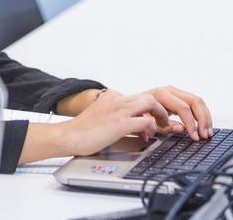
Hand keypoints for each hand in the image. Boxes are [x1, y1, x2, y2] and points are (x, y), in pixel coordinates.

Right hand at [60, 89, 176, 156]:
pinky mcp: (120, 123)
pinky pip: (145, 121)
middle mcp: (116, 99)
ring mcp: (118, 110)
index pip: (137, 97)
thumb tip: (131, 124)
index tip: (151, 120)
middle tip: (164, 121)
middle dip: (161, 109)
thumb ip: (115, 115)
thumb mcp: (100, 115)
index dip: (148, 109)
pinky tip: (147, 136)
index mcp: (111, 96)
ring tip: (162, 126)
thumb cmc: (83, 131)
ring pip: (151, 103)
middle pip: (148, 96)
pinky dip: (151, 128)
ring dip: (161, 115)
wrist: (69, 136)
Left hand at [142, 86, 212, 140]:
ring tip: (208, 133)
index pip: (183, 108)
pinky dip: (202, 115)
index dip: (191, 123)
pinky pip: (195, 104)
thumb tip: (181, 129)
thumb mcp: (147, 122)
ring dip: (205, 118)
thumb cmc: (138, 114)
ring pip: (198, 101)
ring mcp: (175, 92)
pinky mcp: (179, 97)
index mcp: (161, 94)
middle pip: (195, 101)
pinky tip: (204, 127)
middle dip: (203, 120)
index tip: (195, 137)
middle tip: (205, 135)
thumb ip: (164, 127)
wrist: (131, 105)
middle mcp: (170, 90)